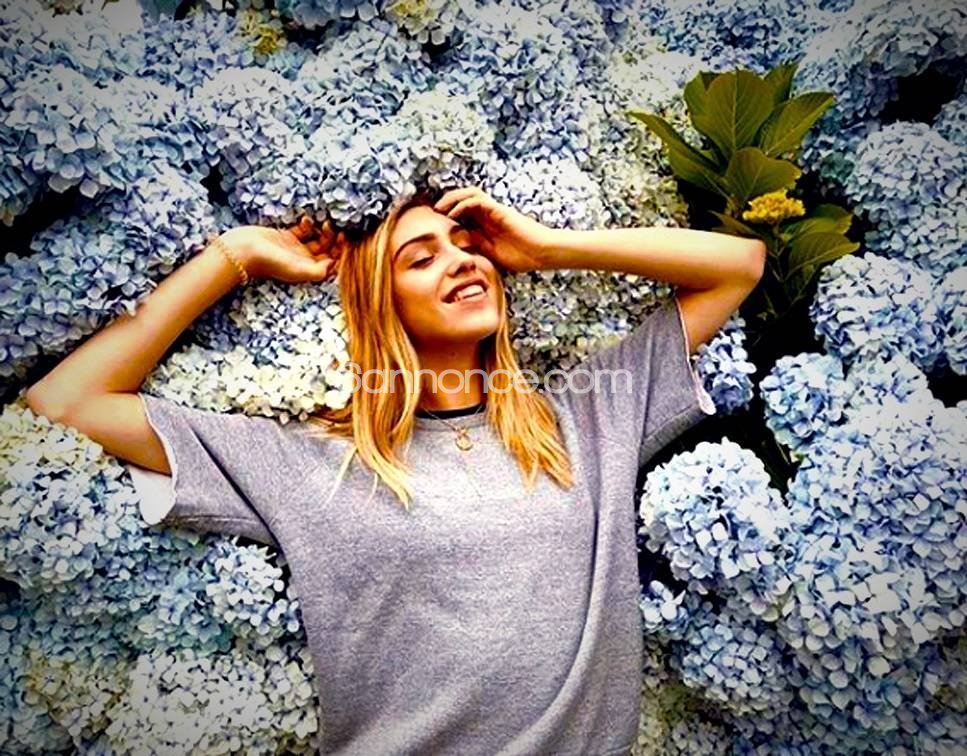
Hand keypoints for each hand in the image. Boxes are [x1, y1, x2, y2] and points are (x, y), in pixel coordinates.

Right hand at [219, 216, 345, 283]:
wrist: (242, 250)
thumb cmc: (269, 262)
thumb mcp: (297, 270)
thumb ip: (318, 272)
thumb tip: (333, 265)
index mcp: (308, 271)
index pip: (332, 264)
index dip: (342, 254)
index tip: (344, 241)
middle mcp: (303, 261)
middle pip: (327, 251)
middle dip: (334, 241)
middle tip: (336, 230)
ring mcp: (294, 249)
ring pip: (317, 240)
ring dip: (323, 232)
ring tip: (324, 223)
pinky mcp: (285, 237)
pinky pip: (303, 231)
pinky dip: (308, 225)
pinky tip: (306, 220)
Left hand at [433, 186, 557, 273]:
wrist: (541, 253)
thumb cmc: (521, 255)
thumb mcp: (490, 253)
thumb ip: (475, 245)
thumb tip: (456, 242)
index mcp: (486, 224)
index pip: (463, 212)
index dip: (448, 215)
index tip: (433, 224)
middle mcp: (489, 214)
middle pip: (464, 199)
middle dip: (446, 202)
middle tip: (432, 212)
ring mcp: (494, 210)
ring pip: (469, 194)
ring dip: (451, 198)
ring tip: (439, 208)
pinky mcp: (499, 210)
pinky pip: (477, 201)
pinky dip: (462, 204)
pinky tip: (453, 214)